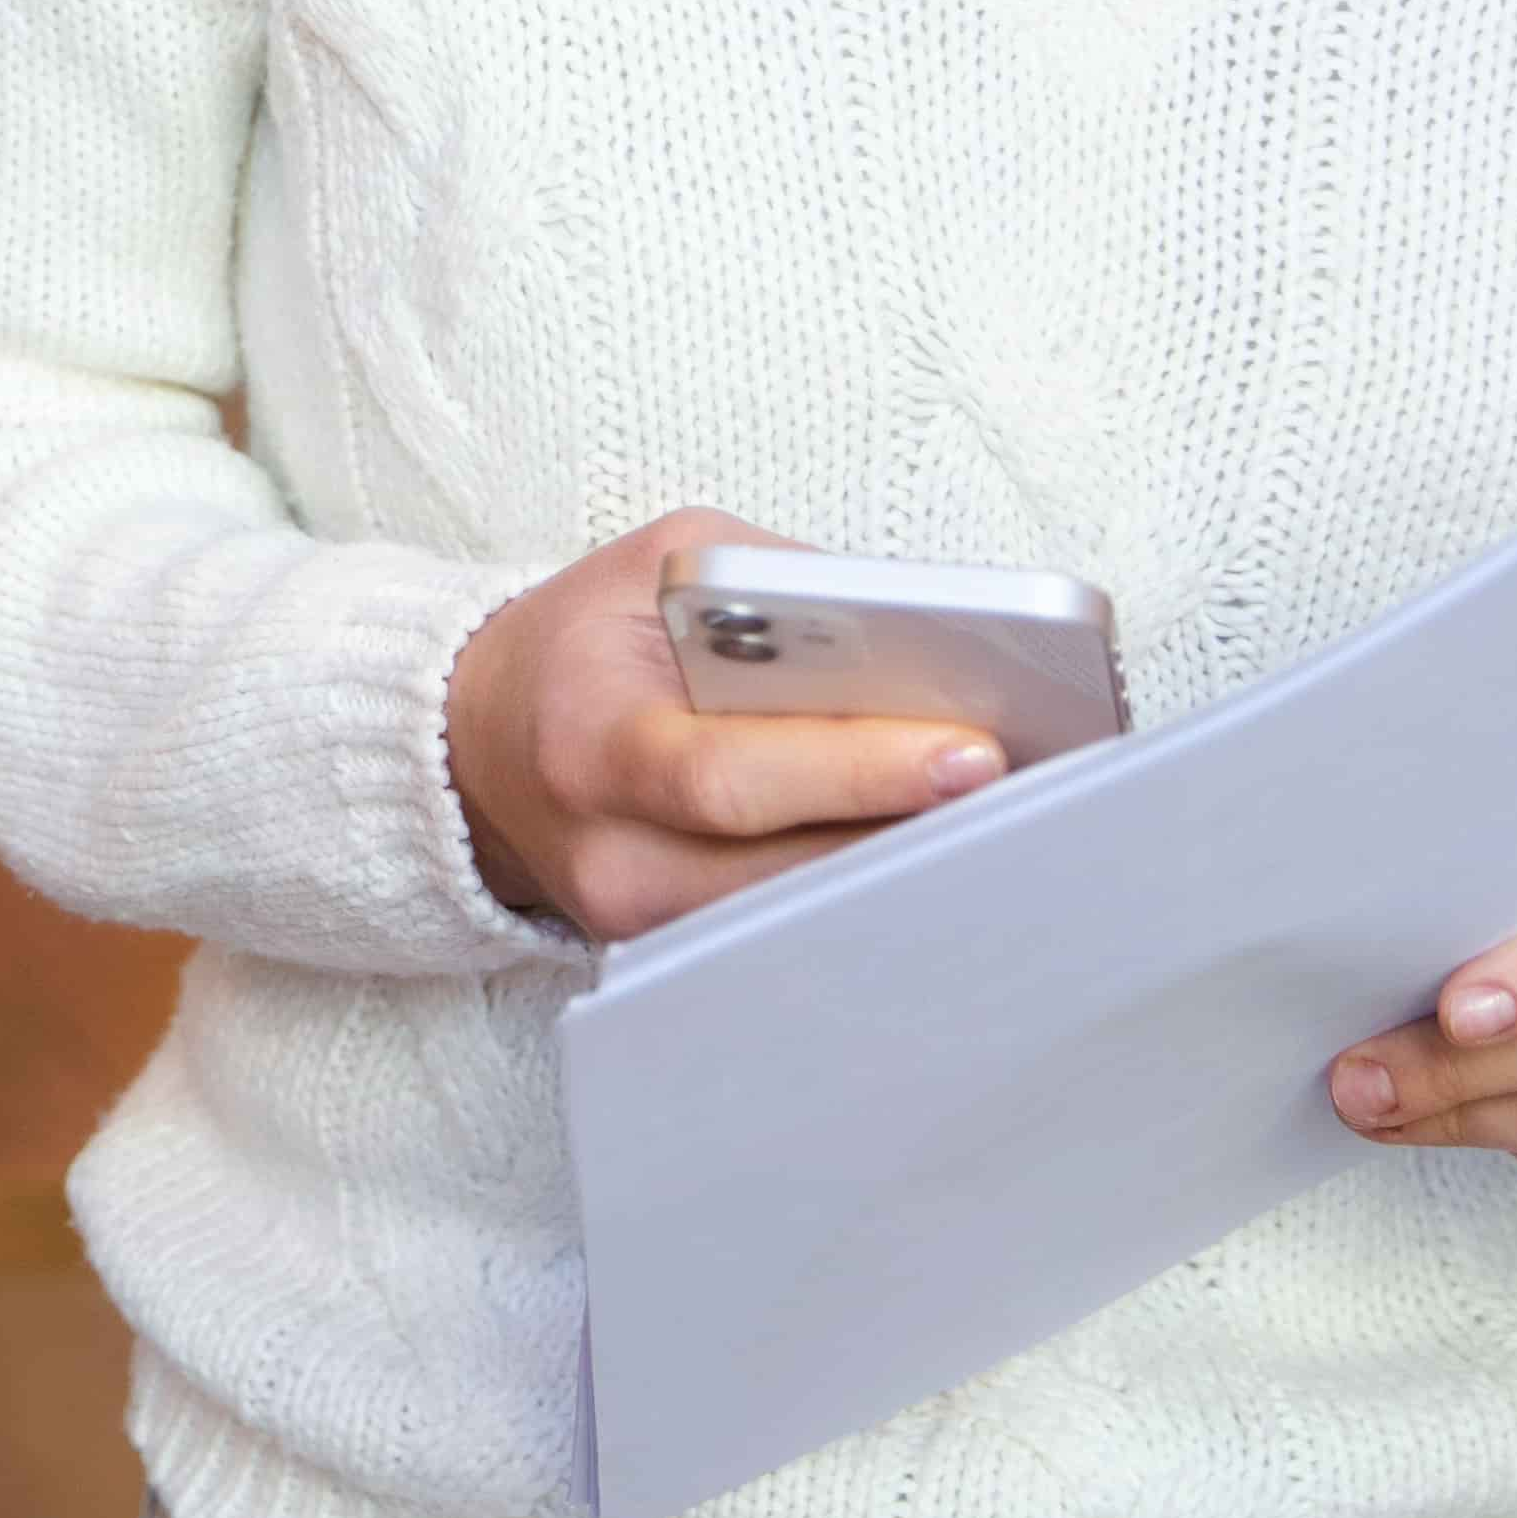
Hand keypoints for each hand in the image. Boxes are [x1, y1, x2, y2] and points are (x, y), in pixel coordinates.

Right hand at [441, 509, 1007, 939]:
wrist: (478, 741)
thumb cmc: (582, 640)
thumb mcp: (659, 563)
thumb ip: (777, 585)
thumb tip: (918, 630)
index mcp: (592, 744)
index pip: (733, 778)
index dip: (858, 772)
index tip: (972, 750)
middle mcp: (613, 858)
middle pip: (793, 868)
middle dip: (921, 826)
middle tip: (1038, 790)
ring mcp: (643, 926)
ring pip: (809, 912)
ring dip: (914, 863)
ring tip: (1021, 817)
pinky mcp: (676, 954)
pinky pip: (794, 926)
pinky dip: (872, 885)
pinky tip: (948, 848)